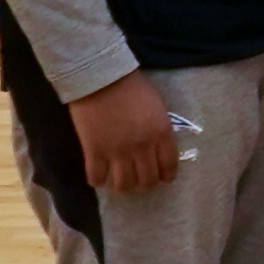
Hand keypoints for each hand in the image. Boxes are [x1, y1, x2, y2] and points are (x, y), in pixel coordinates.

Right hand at [66, 72, 178, 197]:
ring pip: (124, 185)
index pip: (169, 166)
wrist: (101, 77)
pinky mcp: (94, 151)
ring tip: (118, 181)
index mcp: (162, 134)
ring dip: (122, 186)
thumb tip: (157, 149)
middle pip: (147, 180)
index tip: (161, 178)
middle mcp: (142, 147)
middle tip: (138, 180)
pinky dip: (98, 181)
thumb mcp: (157, 107)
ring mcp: (117, 151)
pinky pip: (97, 177)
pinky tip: (99, 177)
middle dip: (144, 184)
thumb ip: (160, 130)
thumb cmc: (132, 87)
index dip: (165, 176)